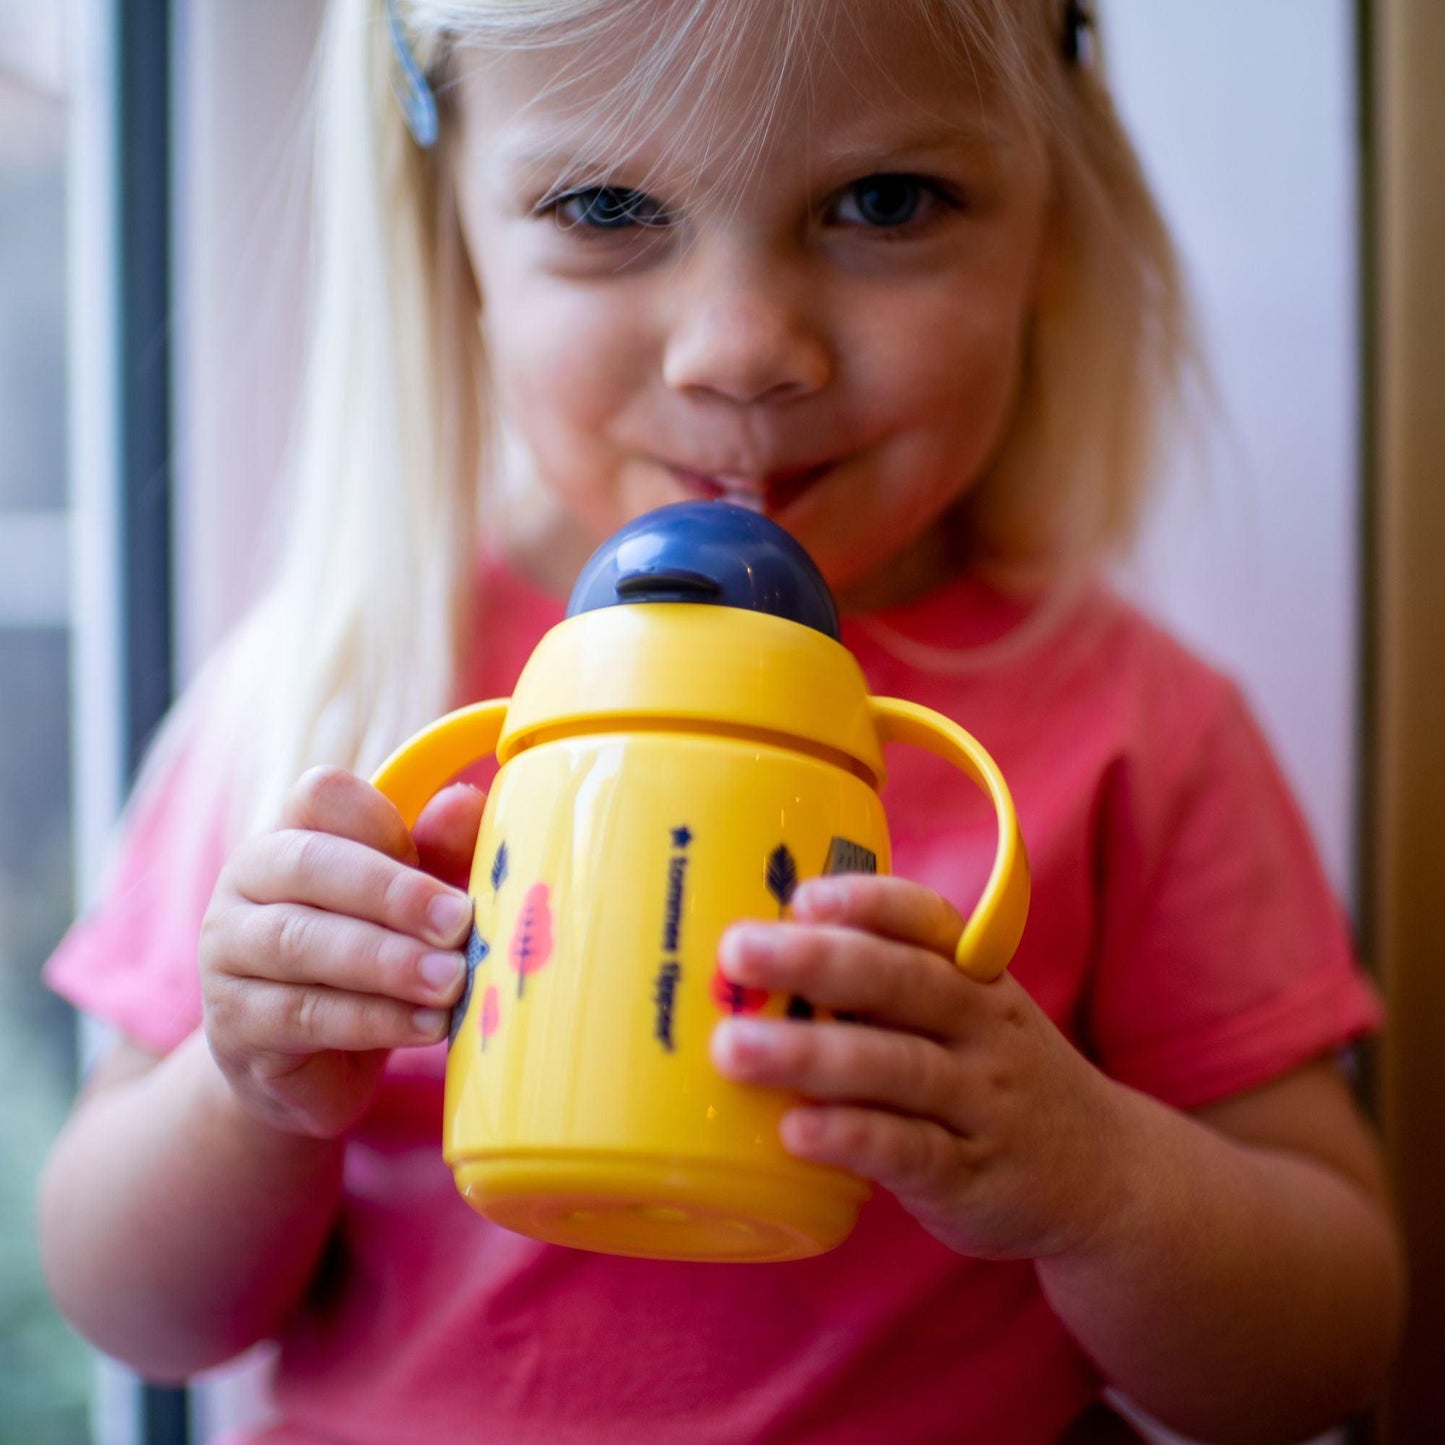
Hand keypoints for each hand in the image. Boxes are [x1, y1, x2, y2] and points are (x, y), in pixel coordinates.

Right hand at [199, 766, 484, 1139]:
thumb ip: (440, 853)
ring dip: (386, 962)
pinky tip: (428, 1024)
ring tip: (451, 981)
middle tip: (459, 923)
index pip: (319, 795)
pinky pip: (302, 1014)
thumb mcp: (412, 906)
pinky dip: (374, 1019)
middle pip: (308, 864)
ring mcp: (227, 952)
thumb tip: (465, 803)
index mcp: (292, 834)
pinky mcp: (232, 1023)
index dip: (376, 818)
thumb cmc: (372, 964)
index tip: (427, 853)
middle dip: (392, 893)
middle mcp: (246, 882)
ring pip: (299, 943)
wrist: (312, 1067)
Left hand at [711, 875, 1128, 1260]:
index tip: (803, 895)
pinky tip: (796, 1131)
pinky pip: (911, 1151)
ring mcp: (982, 1104)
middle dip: (816, 962)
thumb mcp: (965, 1017)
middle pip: (902, 983)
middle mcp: (983, 1028)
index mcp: (974, 976)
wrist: (1109, 1177)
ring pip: (897, 1066)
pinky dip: (853, 1138)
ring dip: (812, 1054)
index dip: (866, 901)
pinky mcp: (972, 1178)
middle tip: (738, 951)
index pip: (926, 920)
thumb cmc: (993, 1077)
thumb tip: (748, 965)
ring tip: (734, 1048)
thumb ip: (882, 989)